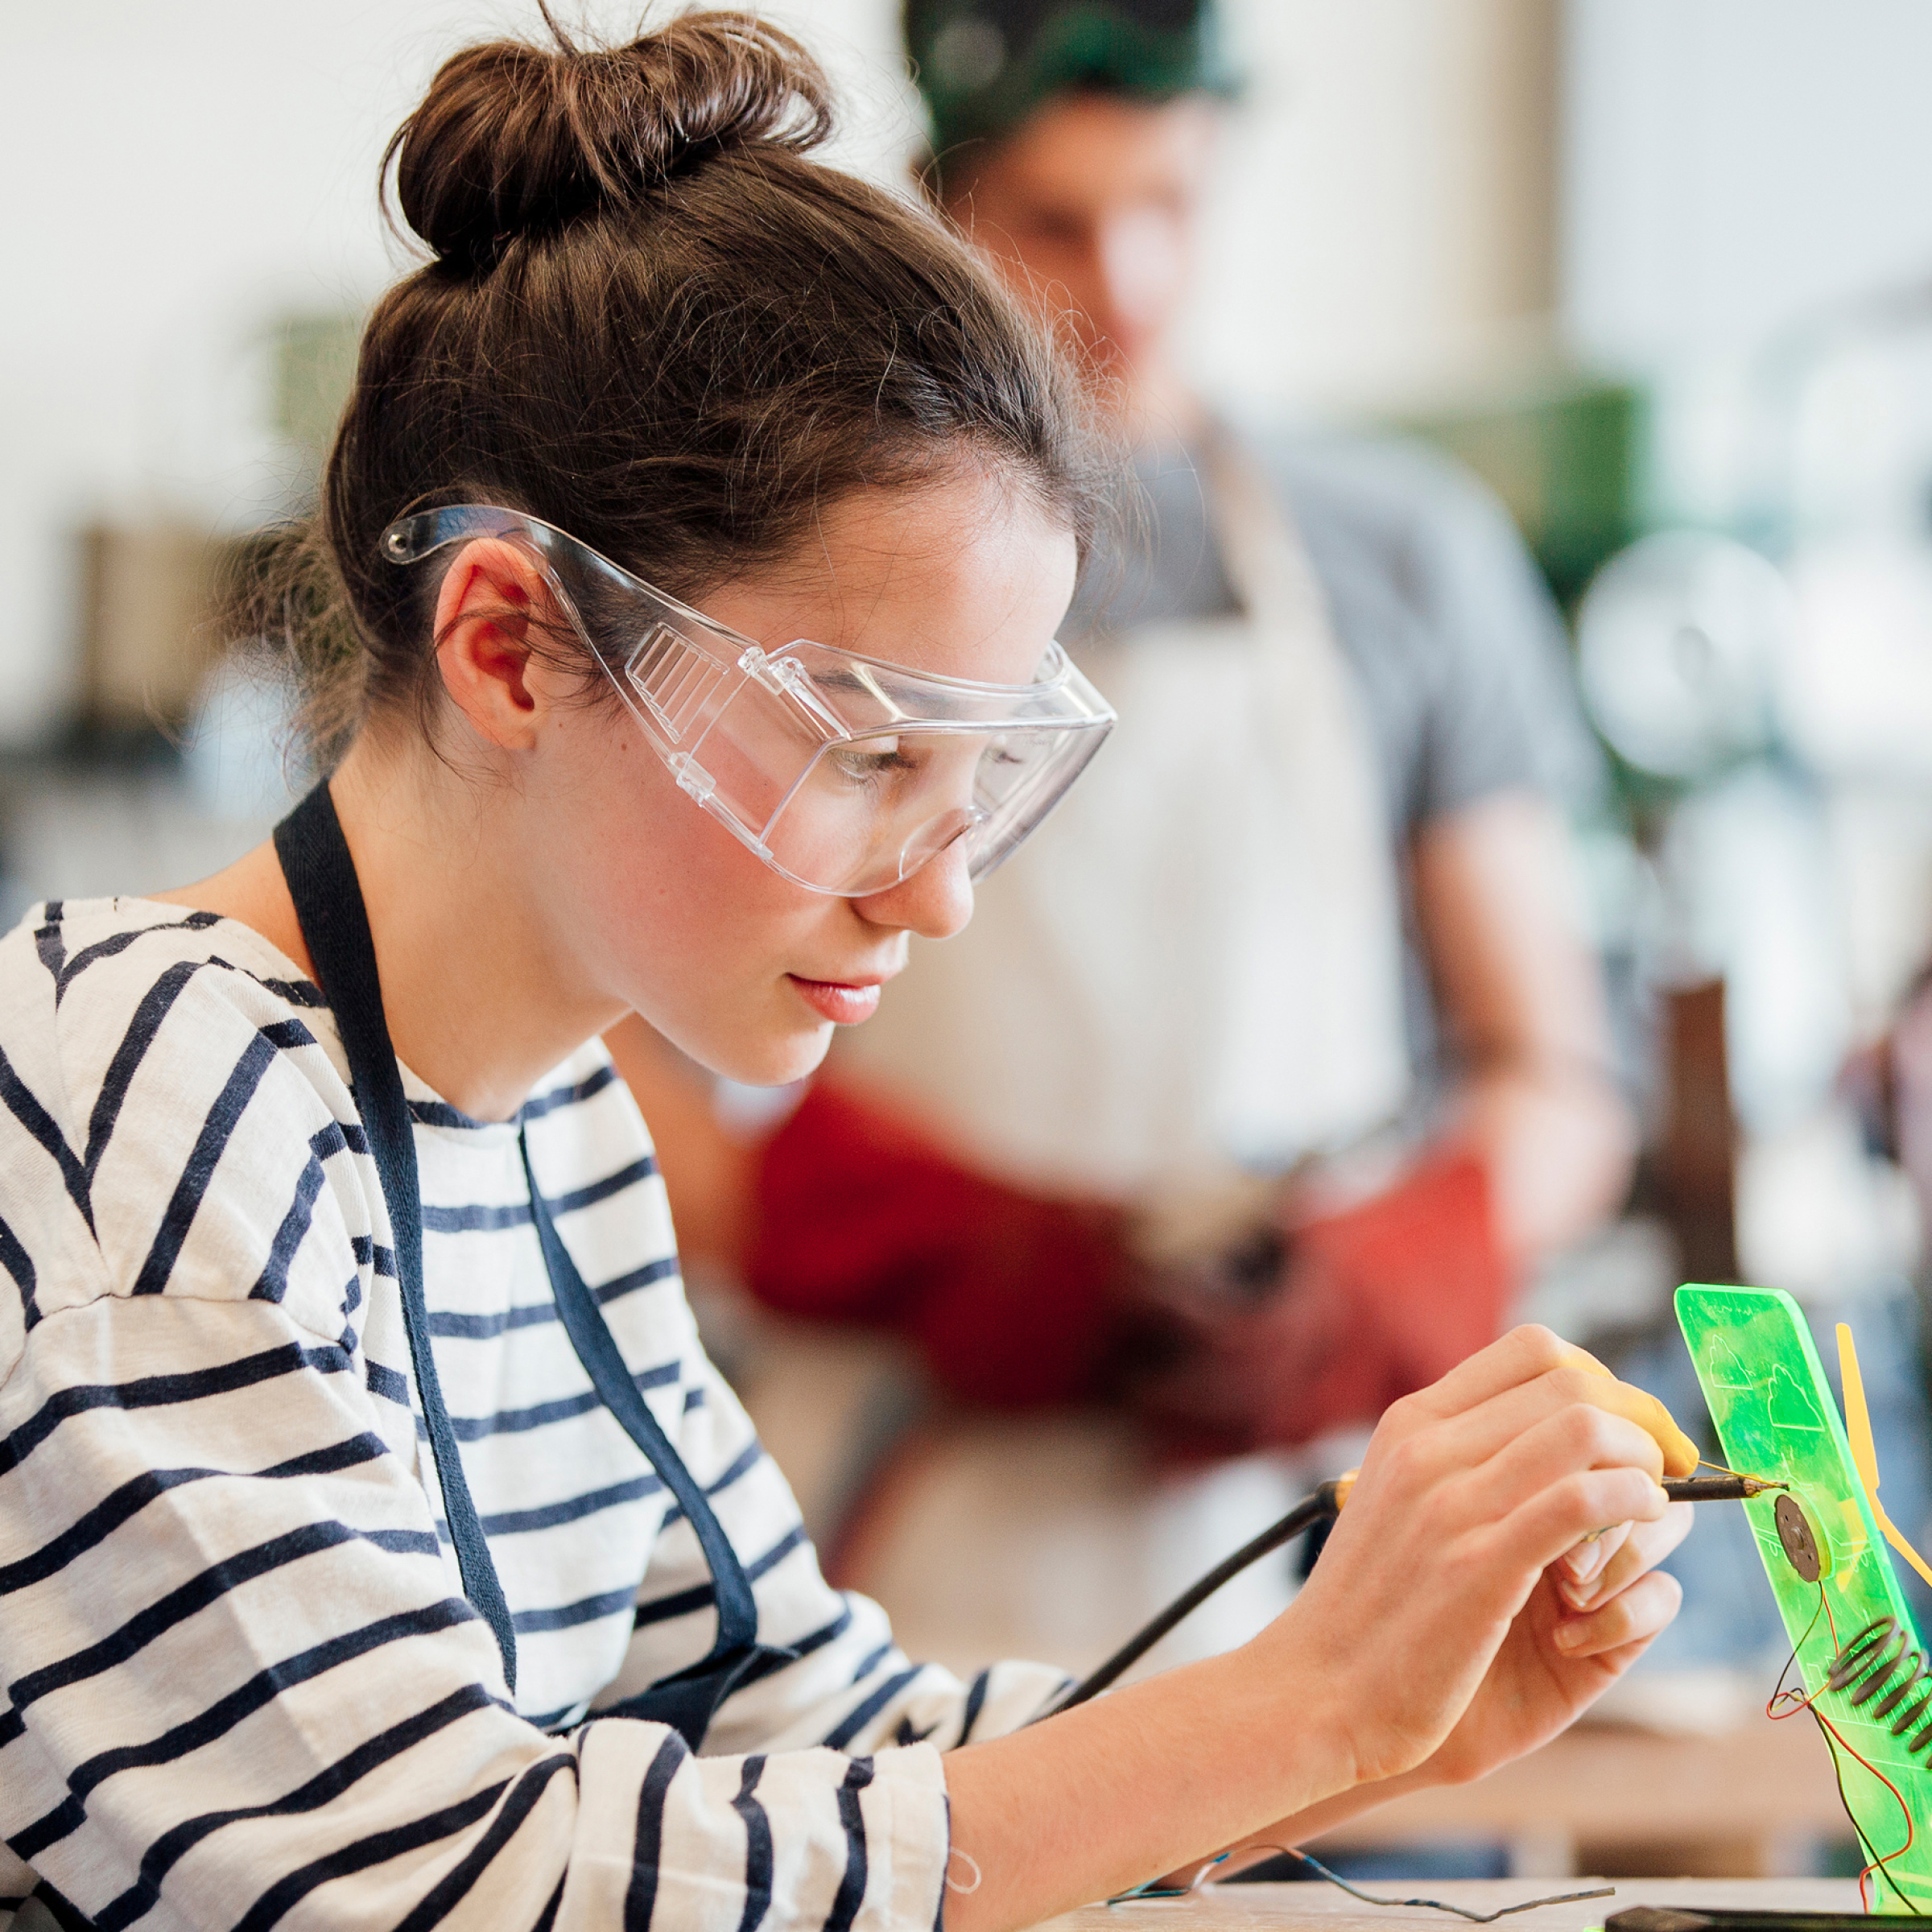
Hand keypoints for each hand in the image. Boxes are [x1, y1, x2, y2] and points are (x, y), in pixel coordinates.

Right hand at [1253, 1325, 1686, 1789]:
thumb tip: (1550, 1440)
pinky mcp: (1479, 1568)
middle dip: (1642, 1418)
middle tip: (1666, 1464)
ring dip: (1642, 1460)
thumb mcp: (1399, 1504)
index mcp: (1412, 1425)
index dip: (1605, 1378)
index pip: (1533, 1351)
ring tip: (1650, 1501)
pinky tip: (1638, 1519)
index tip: (1632, 1426)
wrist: (1315, 1692)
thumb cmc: (1369, 1611)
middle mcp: (1429, 1448)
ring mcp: (1451, 1504)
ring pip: (1584, 1430)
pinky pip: (1579, 1501)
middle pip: (1572, 1382)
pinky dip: (1630, 1499)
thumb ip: (1461, 1465)